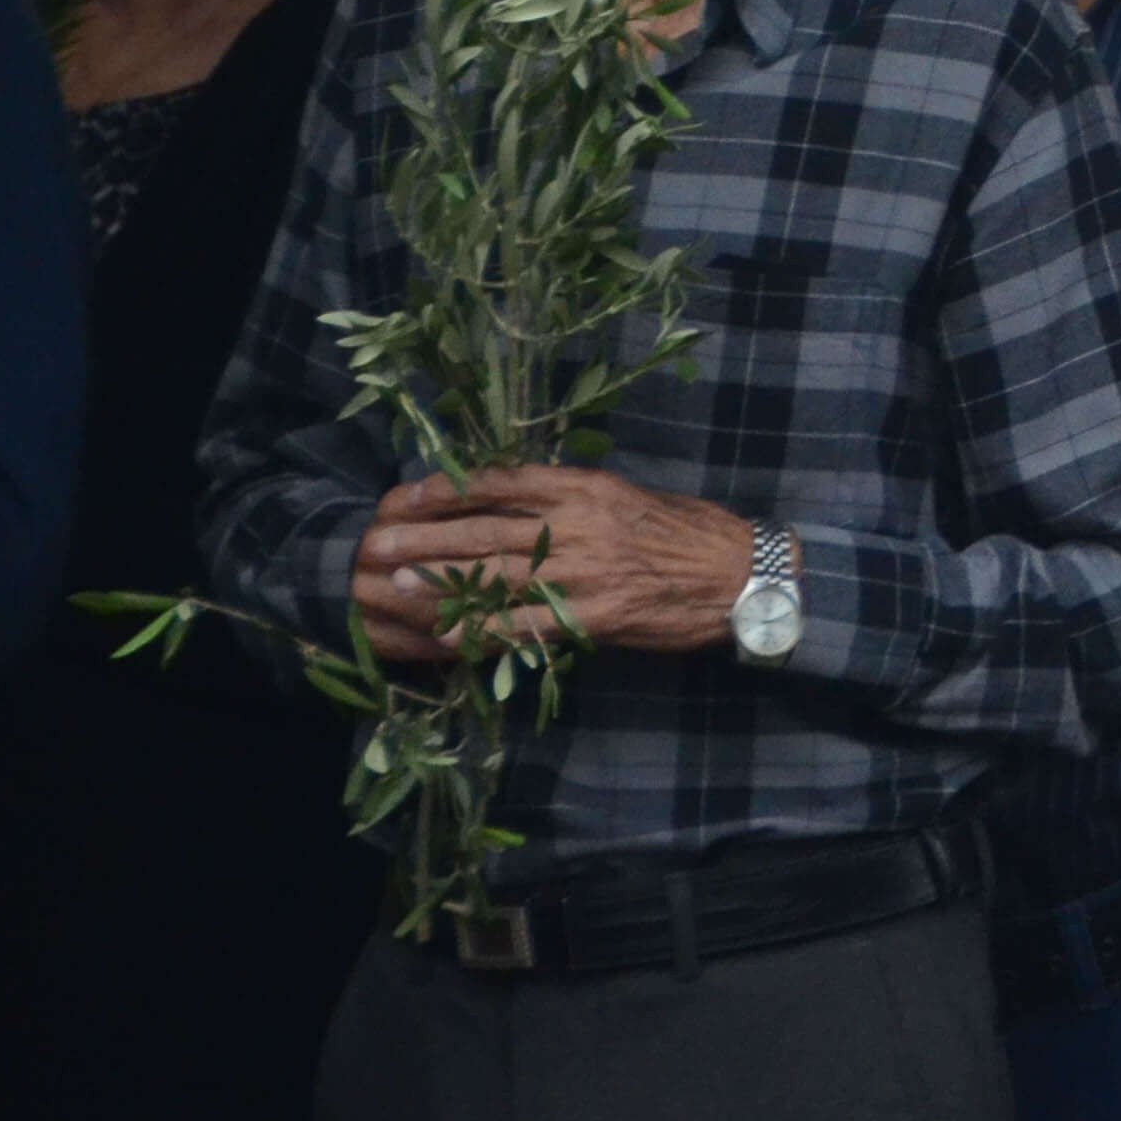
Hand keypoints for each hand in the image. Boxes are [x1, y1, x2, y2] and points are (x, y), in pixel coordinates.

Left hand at [351, 467, 756, 662]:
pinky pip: (528, 626)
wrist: (742, 575)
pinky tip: (449, 637)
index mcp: (588, 488)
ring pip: (499, 576)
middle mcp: (581, 526)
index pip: (504, 483)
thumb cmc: (687, 532)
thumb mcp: (628, 496)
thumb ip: (572, 499)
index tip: (406, 494)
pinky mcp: (596, 616)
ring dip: (441, 581)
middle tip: (378, 541)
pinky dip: (485, 631)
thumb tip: (511, 499)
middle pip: (488, 530)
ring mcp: (587, 573)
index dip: (450, 489)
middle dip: (428, 536)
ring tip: (395, 580)